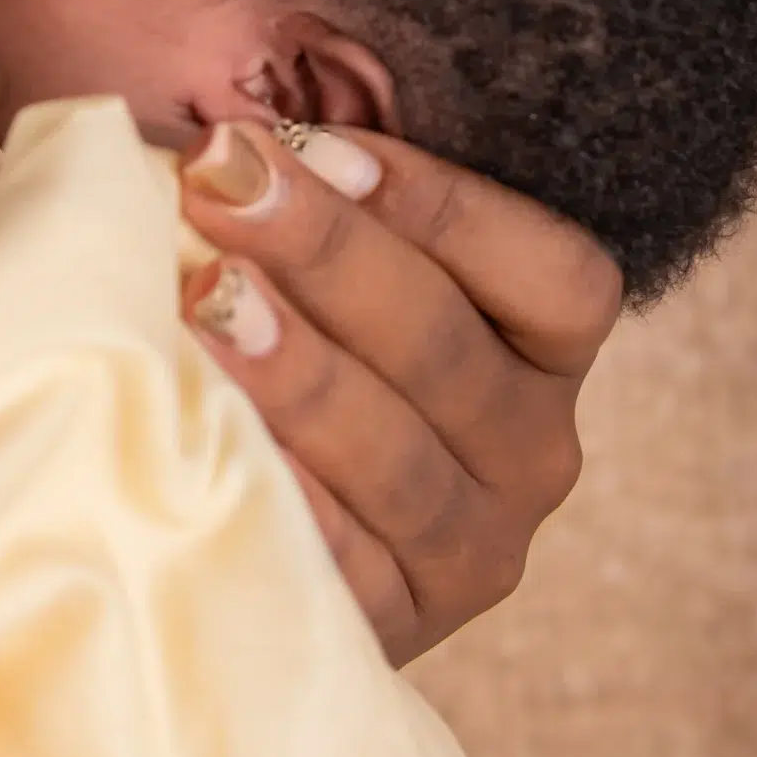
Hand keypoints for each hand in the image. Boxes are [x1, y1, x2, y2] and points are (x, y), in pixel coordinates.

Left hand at [179, 120, 622, 662]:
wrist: (235, 508)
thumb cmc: (287, 321)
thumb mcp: (335, 246)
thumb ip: (324, 184)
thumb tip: (244, 130)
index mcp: (546, 345)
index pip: (552, 273)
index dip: (440, 206)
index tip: (311, 148)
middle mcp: (532, 452)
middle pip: (447, 349)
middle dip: (327, 254)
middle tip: (220, 185)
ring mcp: (467, 551)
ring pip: (395, 456)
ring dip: (297, 372)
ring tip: (204, 301)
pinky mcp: (388, 626)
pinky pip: (338, 563)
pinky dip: (277, 493)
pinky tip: (205, 434)